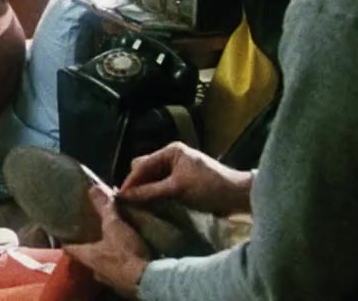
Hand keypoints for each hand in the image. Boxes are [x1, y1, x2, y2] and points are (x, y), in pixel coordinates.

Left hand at [63, 186, 150, 298]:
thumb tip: (93, 189)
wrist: (148, 280)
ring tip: (113, 242)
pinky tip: (128, 255)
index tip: (67, 230)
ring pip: (102, 265)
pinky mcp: (124, 284)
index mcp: (86, 256)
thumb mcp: (114, 226)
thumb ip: (104, 209)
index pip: (68, 247)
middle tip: (95, 233)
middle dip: (91, 245)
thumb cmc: (125, 253)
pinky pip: (118, 271)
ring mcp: (108, 279)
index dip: (67, 238)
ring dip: (106, 255)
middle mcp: (94, 270)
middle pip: (86, 256)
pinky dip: (120, 263)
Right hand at [119, 141, 253, 215]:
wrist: (237, 196)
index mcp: (171, 151)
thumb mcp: (177, 188)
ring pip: (152, 179)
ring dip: (145, 191)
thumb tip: (126, 196)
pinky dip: (155, 194)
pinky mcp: (183, 182)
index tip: (120, 198)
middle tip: (128, 203)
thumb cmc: (208, 186)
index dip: (130, 181)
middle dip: (136, 184)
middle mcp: (172, 157)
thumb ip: (151, 191)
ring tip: (136, 206)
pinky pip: (162, 186)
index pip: (142, 164)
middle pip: (145, 169)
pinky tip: (150, 206)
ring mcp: (177, 169)